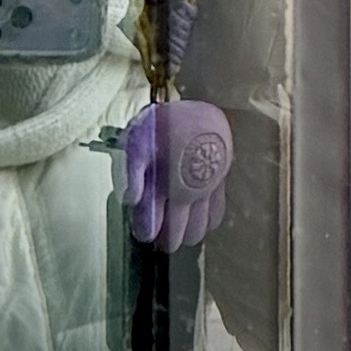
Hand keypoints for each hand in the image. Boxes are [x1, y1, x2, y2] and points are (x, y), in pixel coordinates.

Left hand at [125, 100, 232, 249]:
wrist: (201, 110)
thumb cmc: (166, 125)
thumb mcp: (138, 142)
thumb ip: (132, 173)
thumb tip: (130, 201)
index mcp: (162, 188)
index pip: (151, 226)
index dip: (145, 232)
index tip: (143, 233)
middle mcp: (184, 196)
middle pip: (176, 235)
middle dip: (167, 240)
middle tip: (161, 238)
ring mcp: (204, 193)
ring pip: (197, 231)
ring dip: (187, 235)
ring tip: (180, 231)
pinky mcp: (219, 185)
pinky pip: (217, 215)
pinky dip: (208, 224)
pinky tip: (201, 221)